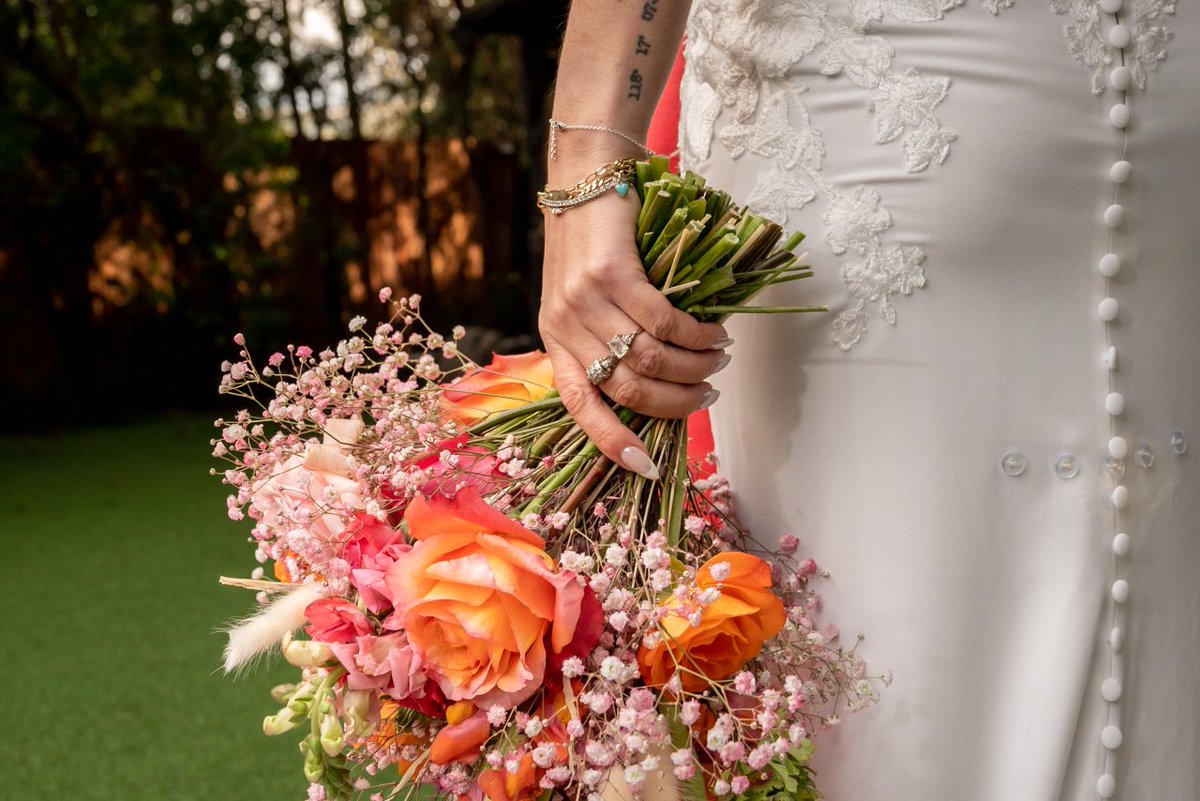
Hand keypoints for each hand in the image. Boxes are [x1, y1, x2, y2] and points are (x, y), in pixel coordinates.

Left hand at [539, 188, 730, 478]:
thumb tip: (659, 384)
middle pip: (625, 390)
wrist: (585, 177)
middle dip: (674, 403)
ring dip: (693, 368)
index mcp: (555, 340)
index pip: (579, 406)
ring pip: (648, 358)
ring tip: (718, 360)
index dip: (611, 442)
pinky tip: (714, 334)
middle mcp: (565, 325)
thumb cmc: (592, 242)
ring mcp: (586, 300)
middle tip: (707, 393)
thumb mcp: (583, 298)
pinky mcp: (612, 273)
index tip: (645, 466)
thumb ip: (607, 338)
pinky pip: (663, 321)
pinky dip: (695, 336)